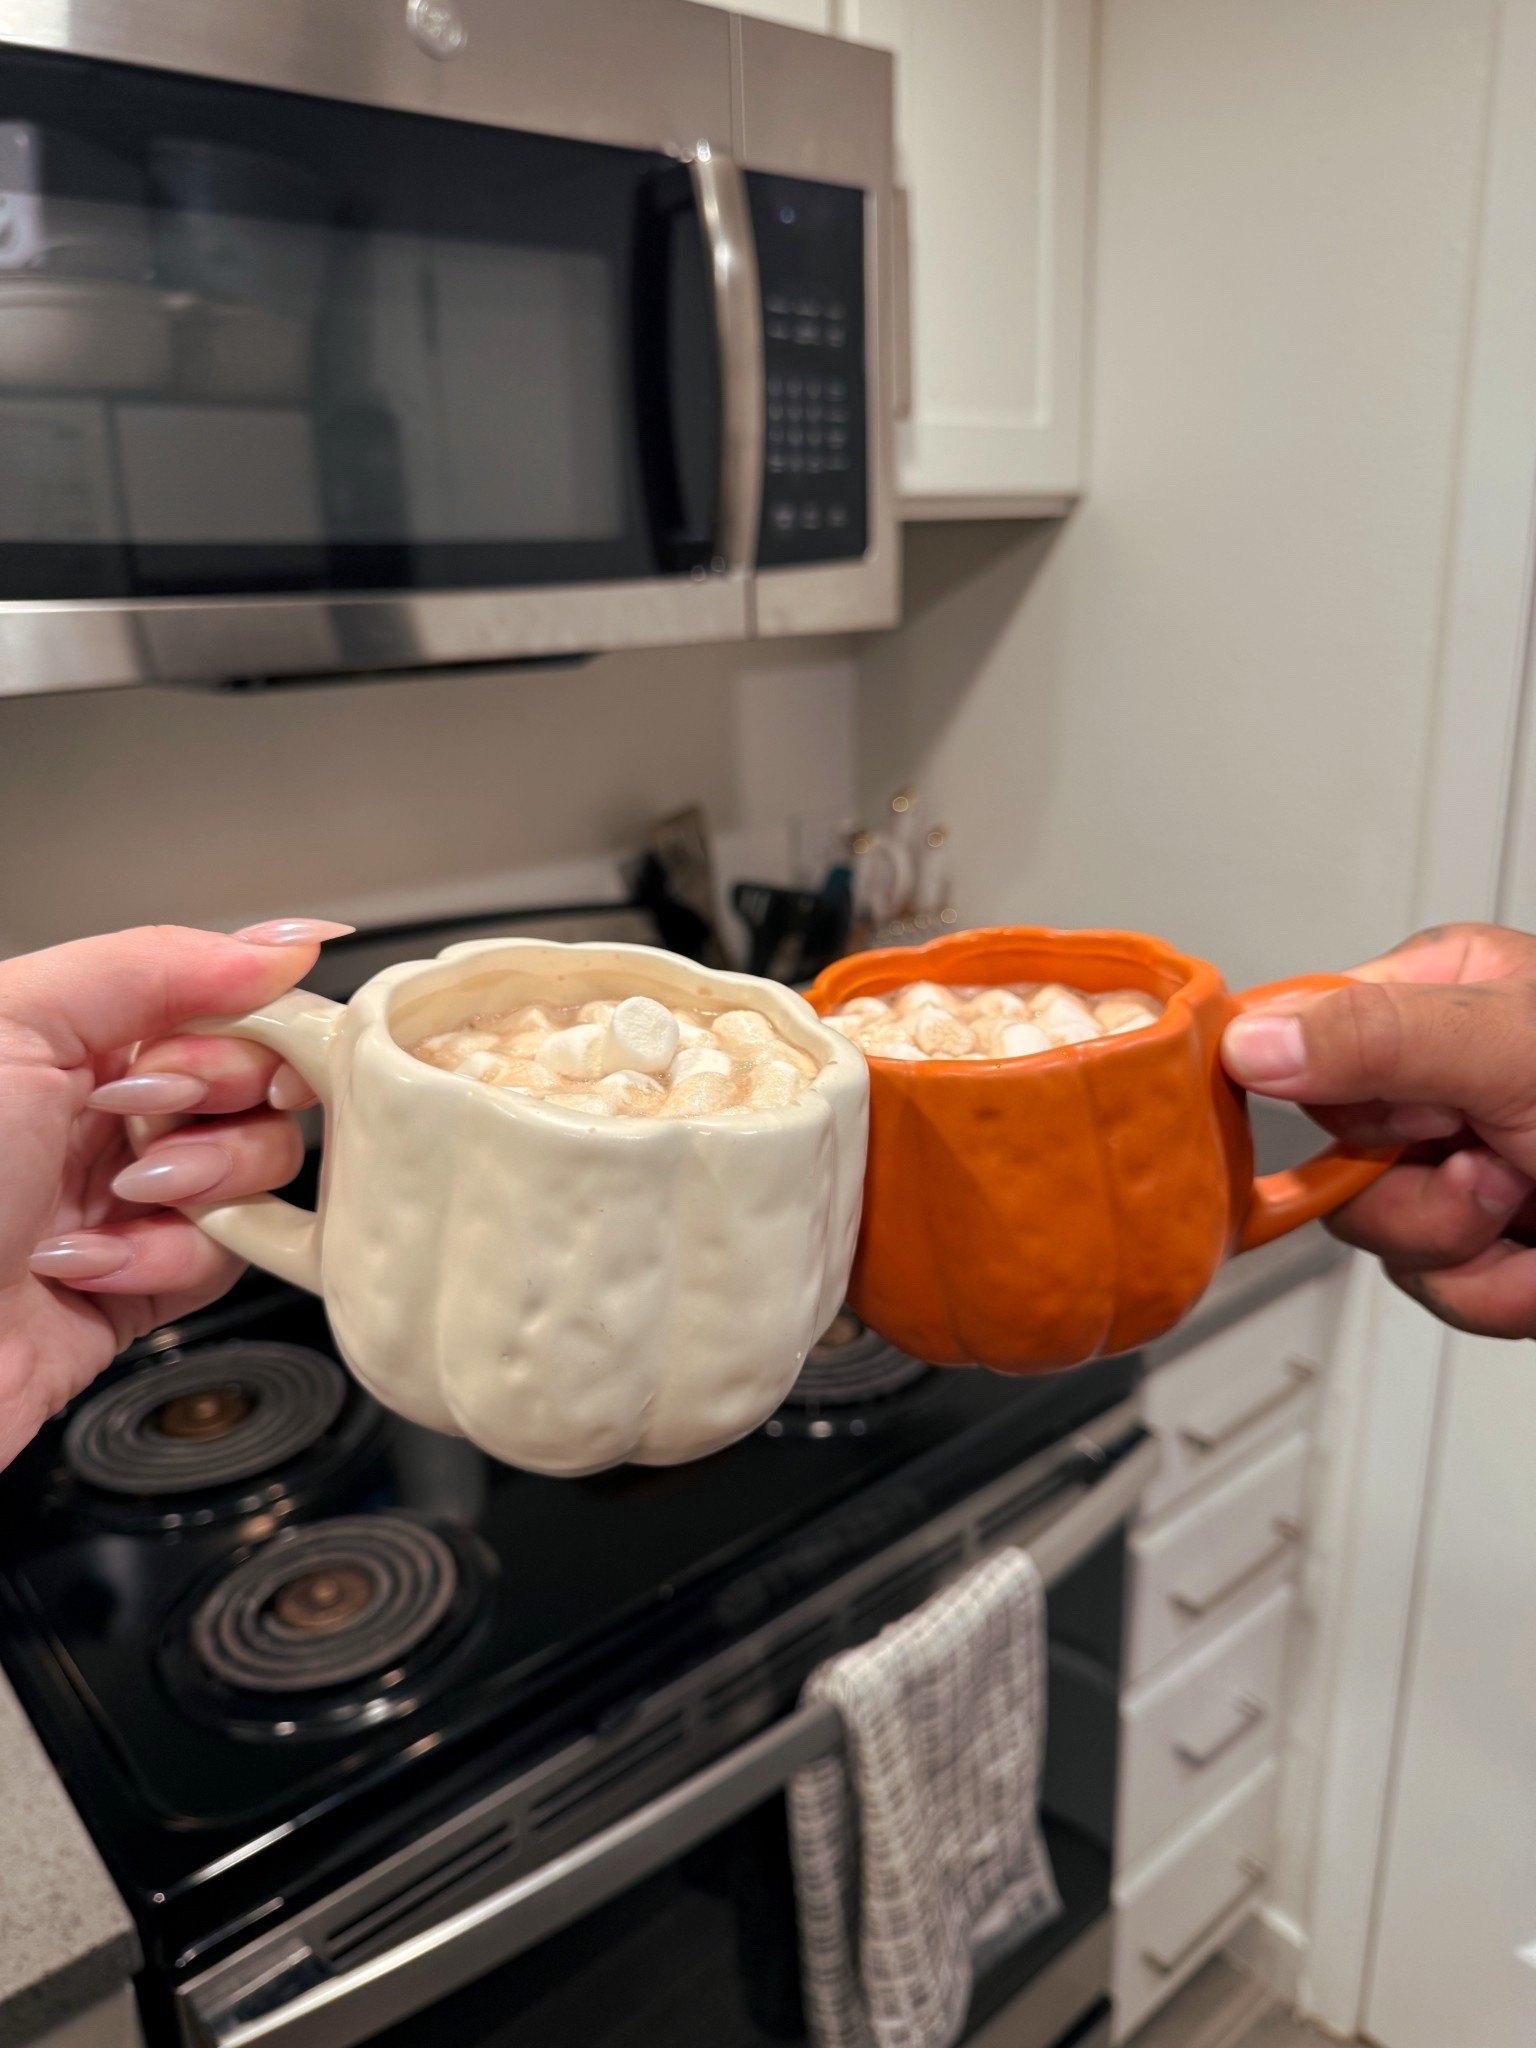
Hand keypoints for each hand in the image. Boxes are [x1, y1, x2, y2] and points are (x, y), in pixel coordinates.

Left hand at [0, 920, 350, 1467]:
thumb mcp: (14, 1025)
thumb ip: (154, 965)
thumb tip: (284, 944)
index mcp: (83, 1031)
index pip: (229, 996)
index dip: (255, 1022)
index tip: (247, 1045)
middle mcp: (116, 1107)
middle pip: (262, 1080)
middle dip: (225, 1102)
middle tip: (147, 1120)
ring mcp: (139, 1194)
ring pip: (261, 1169)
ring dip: (203, 1184)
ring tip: (121, 1200)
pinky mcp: (153, 1279)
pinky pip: (230, 1256)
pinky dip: (172, 1258)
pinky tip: (96, 1263)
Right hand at [1222, 922, 1535, 1336]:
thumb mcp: (1513, 1048)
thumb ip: (1378, 1038)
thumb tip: (1248, 1042)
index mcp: (1434, 995)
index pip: (1299, 1039)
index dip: (1321, 1098)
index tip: (1369, 1125)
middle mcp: (1437, 1078)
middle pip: (1329, 1161)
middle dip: (1412, 1191)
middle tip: (1494, 1161)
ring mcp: (1458, 1164)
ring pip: (1376, 1235)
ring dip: (1462, 1248)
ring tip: (1533, 1205)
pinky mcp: (1483, 1243)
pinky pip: (1437, 1291)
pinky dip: (1498, 1293)